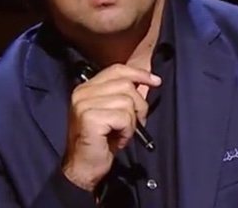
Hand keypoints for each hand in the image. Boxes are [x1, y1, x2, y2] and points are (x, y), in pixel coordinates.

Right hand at [62, 64, 161, 190]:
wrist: (83, 167)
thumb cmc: (100, 142)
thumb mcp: (112, 113)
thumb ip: (122, 96)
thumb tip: (147, 82)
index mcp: (86, 88)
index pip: (116, 70)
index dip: (138, 73)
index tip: (155, 81)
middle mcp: (82, 93)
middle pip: (126, 85)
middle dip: (139, 105)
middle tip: (135, 123)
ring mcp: (84, 104)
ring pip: (127, 101)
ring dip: (131, 122)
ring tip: (122, 133)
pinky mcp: (90, 117)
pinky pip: (123, 117)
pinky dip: (127, 131)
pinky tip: (118, 139)